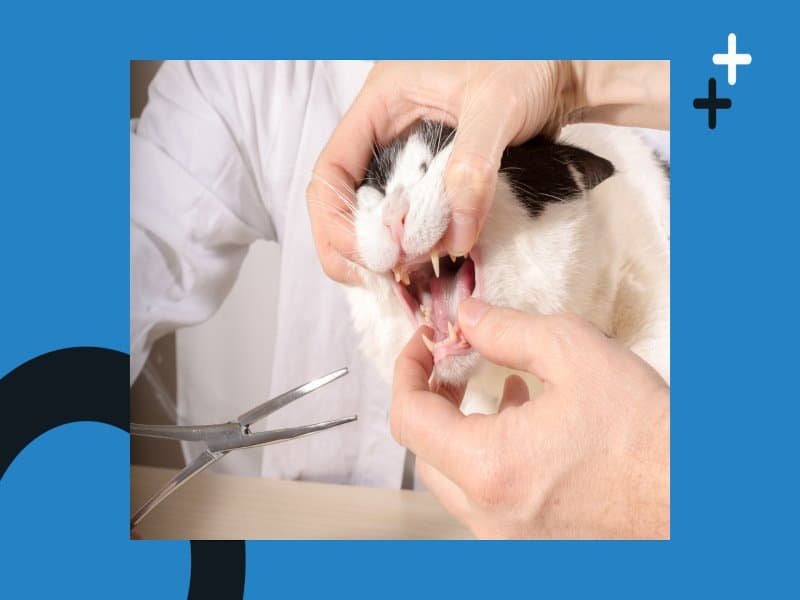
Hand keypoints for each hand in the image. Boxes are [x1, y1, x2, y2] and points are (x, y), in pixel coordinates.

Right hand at [307, 61, 574, 283]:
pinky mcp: (437, 182)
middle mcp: (386, 135)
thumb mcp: (497, 105)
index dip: (337, 221)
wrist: (566, 72)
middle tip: (387, 280)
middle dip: (357, 248)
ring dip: (387, 256)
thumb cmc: (528, 62)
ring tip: (407, 284)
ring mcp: (411, 161)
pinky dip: (418, 251)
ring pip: (378, 218)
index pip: (331, 172)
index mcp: (380, 104)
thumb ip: (474, 165)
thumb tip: (455, 234)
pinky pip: (415, 222)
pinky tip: (430, 272)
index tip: (371, 255)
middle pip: (345, 204)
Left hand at [391, 298, 669, 538]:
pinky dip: (485, 453)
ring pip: (451, 475)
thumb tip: (468, 318)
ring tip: (495, 385)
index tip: (423, 344)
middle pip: (423, 450)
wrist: (691, 497)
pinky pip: (483, 494)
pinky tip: (521, 416)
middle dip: (431, 398)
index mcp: (490, 466)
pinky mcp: (527, 539)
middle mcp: (488, 511)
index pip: (409, 418)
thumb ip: (507, 331)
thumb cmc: (643, 432)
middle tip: (452, 362)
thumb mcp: (574, 353)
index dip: (407, 371)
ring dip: (459, 425)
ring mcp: (506, 533)